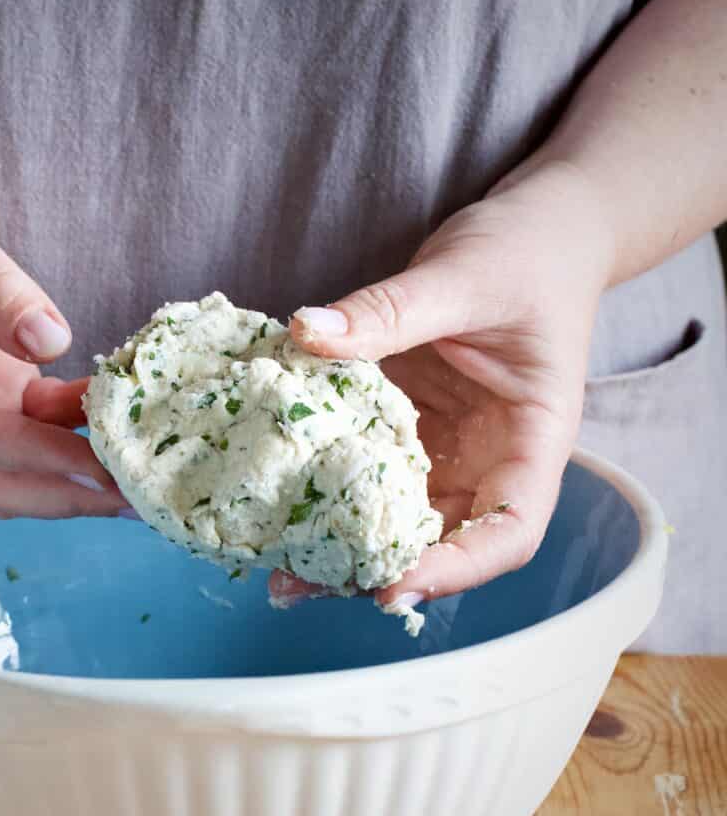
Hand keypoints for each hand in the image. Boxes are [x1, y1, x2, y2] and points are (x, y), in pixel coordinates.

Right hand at [0, 141, 125, 518]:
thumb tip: (50, 340)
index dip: (35, 456)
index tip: (100, 466)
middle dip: (62, 494)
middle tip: (139, 495)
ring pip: (12, 471)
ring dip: (73, 480)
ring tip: (142, 477)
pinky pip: (33, 429)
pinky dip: (75, 433)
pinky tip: (122, 417)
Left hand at [272, 161, 613, 610]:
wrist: (537, 230)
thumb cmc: (526, 253)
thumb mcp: (463, 278)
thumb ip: (389, 310)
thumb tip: (306, 332)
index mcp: (531, 440)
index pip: (508, 531)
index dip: (455, 570)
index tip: (391, 586)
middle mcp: (490, 459)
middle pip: (442, 540)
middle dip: (375, 569)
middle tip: (299, 581)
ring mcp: (447, 447)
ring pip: (399, 514)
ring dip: (343, 541)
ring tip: (279, 560)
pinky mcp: (409, 426)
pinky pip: (369, 466)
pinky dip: (330, 487)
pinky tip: (282, 497)